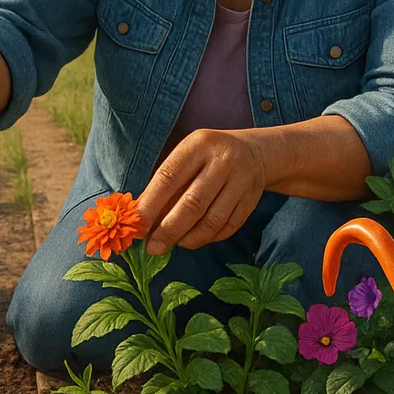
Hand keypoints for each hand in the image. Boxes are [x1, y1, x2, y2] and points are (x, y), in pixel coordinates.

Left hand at [137, 129, 267, 254]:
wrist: (254, 153)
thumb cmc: (208, 157)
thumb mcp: (187, 156)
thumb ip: (167, 183)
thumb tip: (146, 219)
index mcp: (198, 145)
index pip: (169, 177)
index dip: (151, 204)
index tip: (138, 225)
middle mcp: (222, 162)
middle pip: (192, 204)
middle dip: (169, 230)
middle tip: (153, 248)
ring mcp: (240, 182)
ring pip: (212, 221)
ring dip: (189, 238)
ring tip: (174, 244)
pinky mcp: (251, 201)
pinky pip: (227, 228)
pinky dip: (208, 238)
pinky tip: (194, 239)